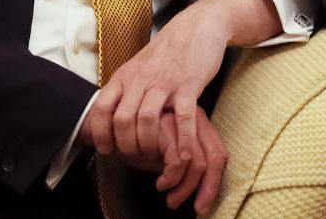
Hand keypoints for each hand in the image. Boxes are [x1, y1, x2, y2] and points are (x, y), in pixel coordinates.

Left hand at [85, 0, 278, 162]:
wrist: (196, 27)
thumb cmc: (167, 52)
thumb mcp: (137, 66)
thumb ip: (125, 88)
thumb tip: (110, 115)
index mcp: (125, 76)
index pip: (102, 107)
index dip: (100, 132)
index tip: (106, 149)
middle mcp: (140, 79)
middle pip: (122, 119)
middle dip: (125, 145)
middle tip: (133, 157)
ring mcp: (164, 83)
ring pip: (146, 120)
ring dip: (148, 144)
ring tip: (154, 156)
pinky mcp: (188, 86)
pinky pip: (183, 118)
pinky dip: (182, 140)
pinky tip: (182, 155)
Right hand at [94, 107, 226, 211]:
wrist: (108, 125)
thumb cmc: (137, 141)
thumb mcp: (164, 154)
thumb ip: (182, 163)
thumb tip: (201, 190)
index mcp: (197, 123)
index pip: (218, 153)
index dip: (214, 183)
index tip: (202, 205)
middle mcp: (193, 118)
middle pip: (215, 157)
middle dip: (207, 189)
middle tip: (193, 207)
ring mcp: (179, 120)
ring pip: (197, 163)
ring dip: (183, 188)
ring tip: (168, 196)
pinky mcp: (165, 126)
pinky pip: (178, 162)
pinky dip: (171, 179)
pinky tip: (160, 184)